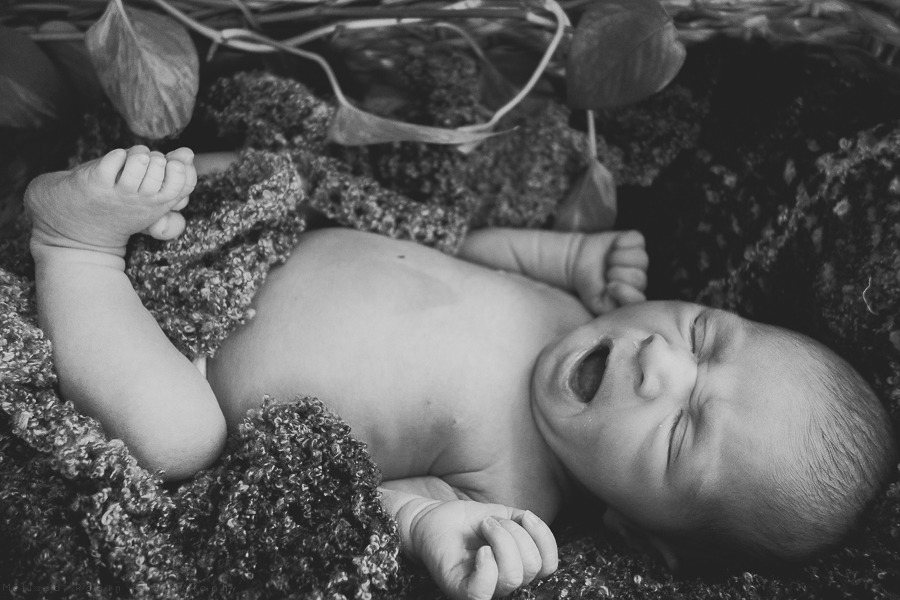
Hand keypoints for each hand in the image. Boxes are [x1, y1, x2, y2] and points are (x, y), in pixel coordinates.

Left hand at [26, 145, 196, 253]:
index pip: (186, 181)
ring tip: (127, 163)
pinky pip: (113, 160)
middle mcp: (143, 202)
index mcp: (159, 204)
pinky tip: (112, 163)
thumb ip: (170, 173)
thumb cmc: (114, 204)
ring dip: (134, 155)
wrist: (72, 225)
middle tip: (142, 165)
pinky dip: (116, 156)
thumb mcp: (147, 191)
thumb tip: (188, 153)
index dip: (180, 168)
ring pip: (140, 160)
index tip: (167, 167)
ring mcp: (119, 194)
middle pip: (163, 167)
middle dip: (155, 157)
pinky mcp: (94, 185)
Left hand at [410, 499, 557, 599]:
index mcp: (519, 567)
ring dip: (500, 540)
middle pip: (531, 567)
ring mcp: (484, 589)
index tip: (525, 516)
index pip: (548, 566)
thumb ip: (526, 524)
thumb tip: (534, 524)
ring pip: (512, 577)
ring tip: (484, 527)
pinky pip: (482, 592)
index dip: (544, 539)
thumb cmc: (469, 521)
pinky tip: (480, 550)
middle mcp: (504, 583)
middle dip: (515, 534)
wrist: (433, 517)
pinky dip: (487, 566)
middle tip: (492, 522)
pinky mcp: (460, 591)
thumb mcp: (505, 515)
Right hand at [573, 230, 647, 314]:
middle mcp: (639, 279)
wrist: (577, 262)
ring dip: (618, 257)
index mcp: (632, 297)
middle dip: (617, 273)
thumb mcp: (596, 303)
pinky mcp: (636, 242)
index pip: (639, 299)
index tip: (608, 286)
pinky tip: (613, 247)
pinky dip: (622, 242)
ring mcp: (640, 260)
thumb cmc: (589, 285)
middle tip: (606, 272)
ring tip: (608, 260)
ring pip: (640, 258)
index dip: (624, 291)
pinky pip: (637, 240)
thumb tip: (618, 291)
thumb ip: (611, 308)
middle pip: (639, 277)